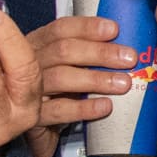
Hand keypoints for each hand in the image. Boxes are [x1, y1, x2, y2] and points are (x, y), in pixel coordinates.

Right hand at [22, 14, 138, 156]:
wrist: (30, 128)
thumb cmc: (51, 92)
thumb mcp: (64, 67)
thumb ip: (86, 53)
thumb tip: (124, 47)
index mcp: (37, 45)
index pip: (61, 29)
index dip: (88, 27)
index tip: (114, 29)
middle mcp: (30, 64)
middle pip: (64, 51)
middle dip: (100, 53)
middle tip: (129, 58)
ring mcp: (27, 90)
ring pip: (62, 78)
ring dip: (96, 79)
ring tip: (123, 83)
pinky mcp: (32, 117)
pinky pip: (59, 111)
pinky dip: (84, 108)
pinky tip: (104, 106)